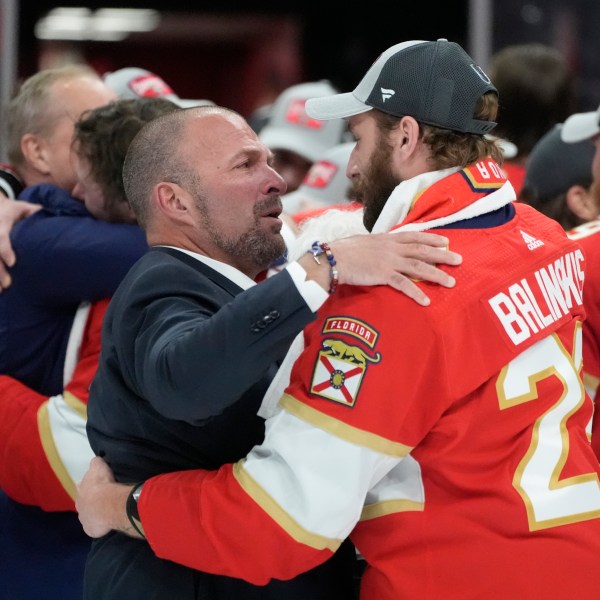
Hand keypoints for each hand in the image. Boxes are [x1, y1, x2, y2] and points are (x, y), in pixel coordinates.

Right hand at [0, 196, 40, 290]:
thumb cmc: (15, 210)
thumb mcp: (25, 207)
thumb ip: (37, 213)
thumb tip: (60, 217)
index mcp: (2, 221)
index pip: (1, 236)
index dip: (5, 249)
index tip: (12, 263)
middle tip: (7, 284)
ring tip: (2, 291)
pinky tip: (0, 291)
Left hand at [76, 456, 131, 537]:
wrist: (105, 504)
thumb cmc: (101, 484)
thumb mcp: (98, 466)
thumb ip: (96, 463)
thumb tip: (96, 461)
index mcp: (80, 489)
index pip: (83, 487)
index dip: (90, 487)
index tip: (97, 487)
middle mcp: (79, 504)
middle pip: (84, 502)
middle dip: (91, 501)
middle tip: (103, 500)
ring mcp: (83, 518)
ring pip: (88, 515)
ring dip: (95, 514)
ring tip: (106, 512)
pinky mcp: (89, 529)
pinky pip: (94, 527)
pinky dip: (99, 526)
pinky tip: (106, 522)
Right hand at [330, 231, 461, 305]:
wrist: (333, 258)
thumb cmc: (344, 251)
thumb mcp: (365, 242)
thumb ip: (377, 245)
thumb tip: (381, 247)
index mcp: (387, 238)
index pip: (414, 236)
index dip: (432, 238)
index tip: (446, 241)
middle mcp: (392, 248)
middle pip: (422, 250)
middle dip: (442, 255)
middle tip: (459, 260)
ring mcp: (388, 261)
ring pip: (418, 266)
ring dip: (436, 274)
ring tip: (451, 282)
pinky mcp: (382, 274)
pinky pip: (403, 284)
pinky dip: (416, 292)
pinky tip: (426, 301)